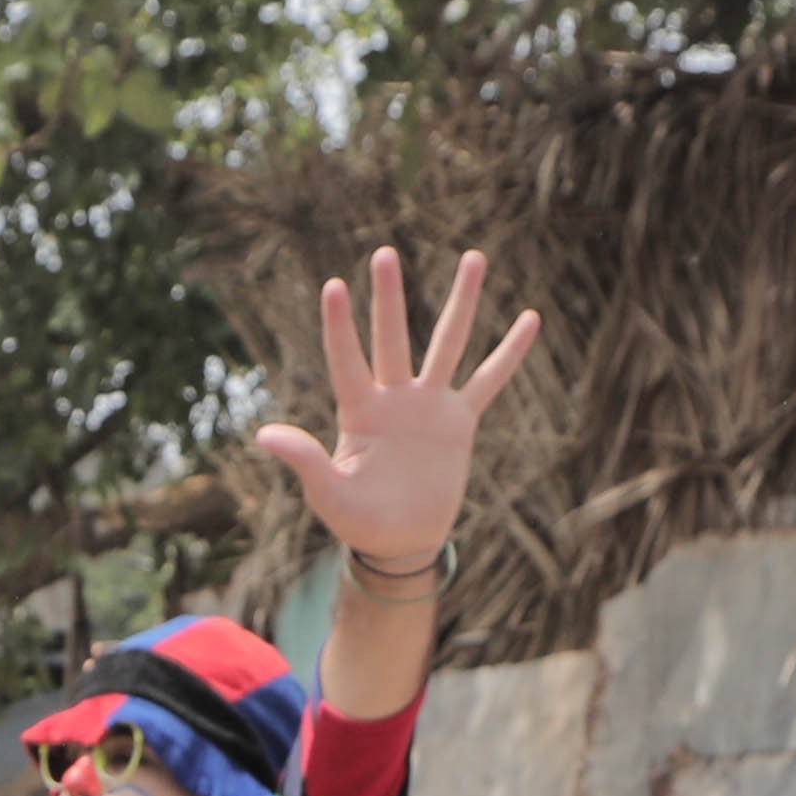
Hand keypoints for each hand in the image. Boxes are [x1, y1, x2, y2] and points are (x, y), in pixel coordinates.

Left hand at [246, 247, 542, 572]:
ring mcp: (428, 404)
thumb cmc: (357, 521)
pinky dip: (510, 353)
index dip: (340, 327)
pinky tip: (531, 319)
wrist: (400, 542)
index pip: (346, 361)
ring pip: (447, 343)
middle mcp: (393, 397)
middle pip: (393, 337)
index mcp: (358, 412)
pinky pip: (489, 381)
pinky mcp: (459, 421)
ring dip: (461, 301)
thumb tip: (263, 434)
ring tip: (474, 257)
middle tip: (384, 253)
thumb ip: (304, 461)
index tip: (332, 286)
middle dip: (389, 298)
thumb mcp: (328, 495)